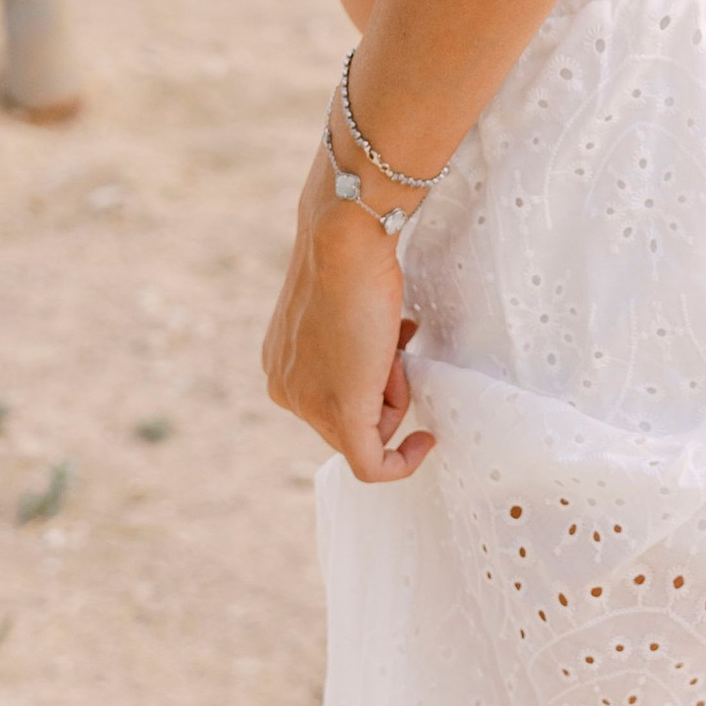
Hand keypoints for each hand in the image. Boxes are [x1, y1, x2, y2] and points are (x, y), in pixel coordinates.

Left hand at [260, 153, 435, 481]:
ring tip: (395, 345)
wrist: (346, 241)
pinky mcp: (342, 412)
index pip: (332, 400)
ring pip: (368, 432)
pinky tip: (424, 444)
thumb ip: (351, 344)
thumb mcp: (347, 311)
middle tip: (397, 342)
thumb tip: (381, 356)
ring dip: (397, 394)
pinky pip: (370, 464)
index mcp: (281, 366)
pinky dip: (399, 464)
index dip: (374, 384)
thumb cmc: (353, 261)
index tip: (399, 363)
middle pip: (350, 420)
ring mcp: (308, 404)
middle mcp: (285, 390)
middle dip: (387, 390)